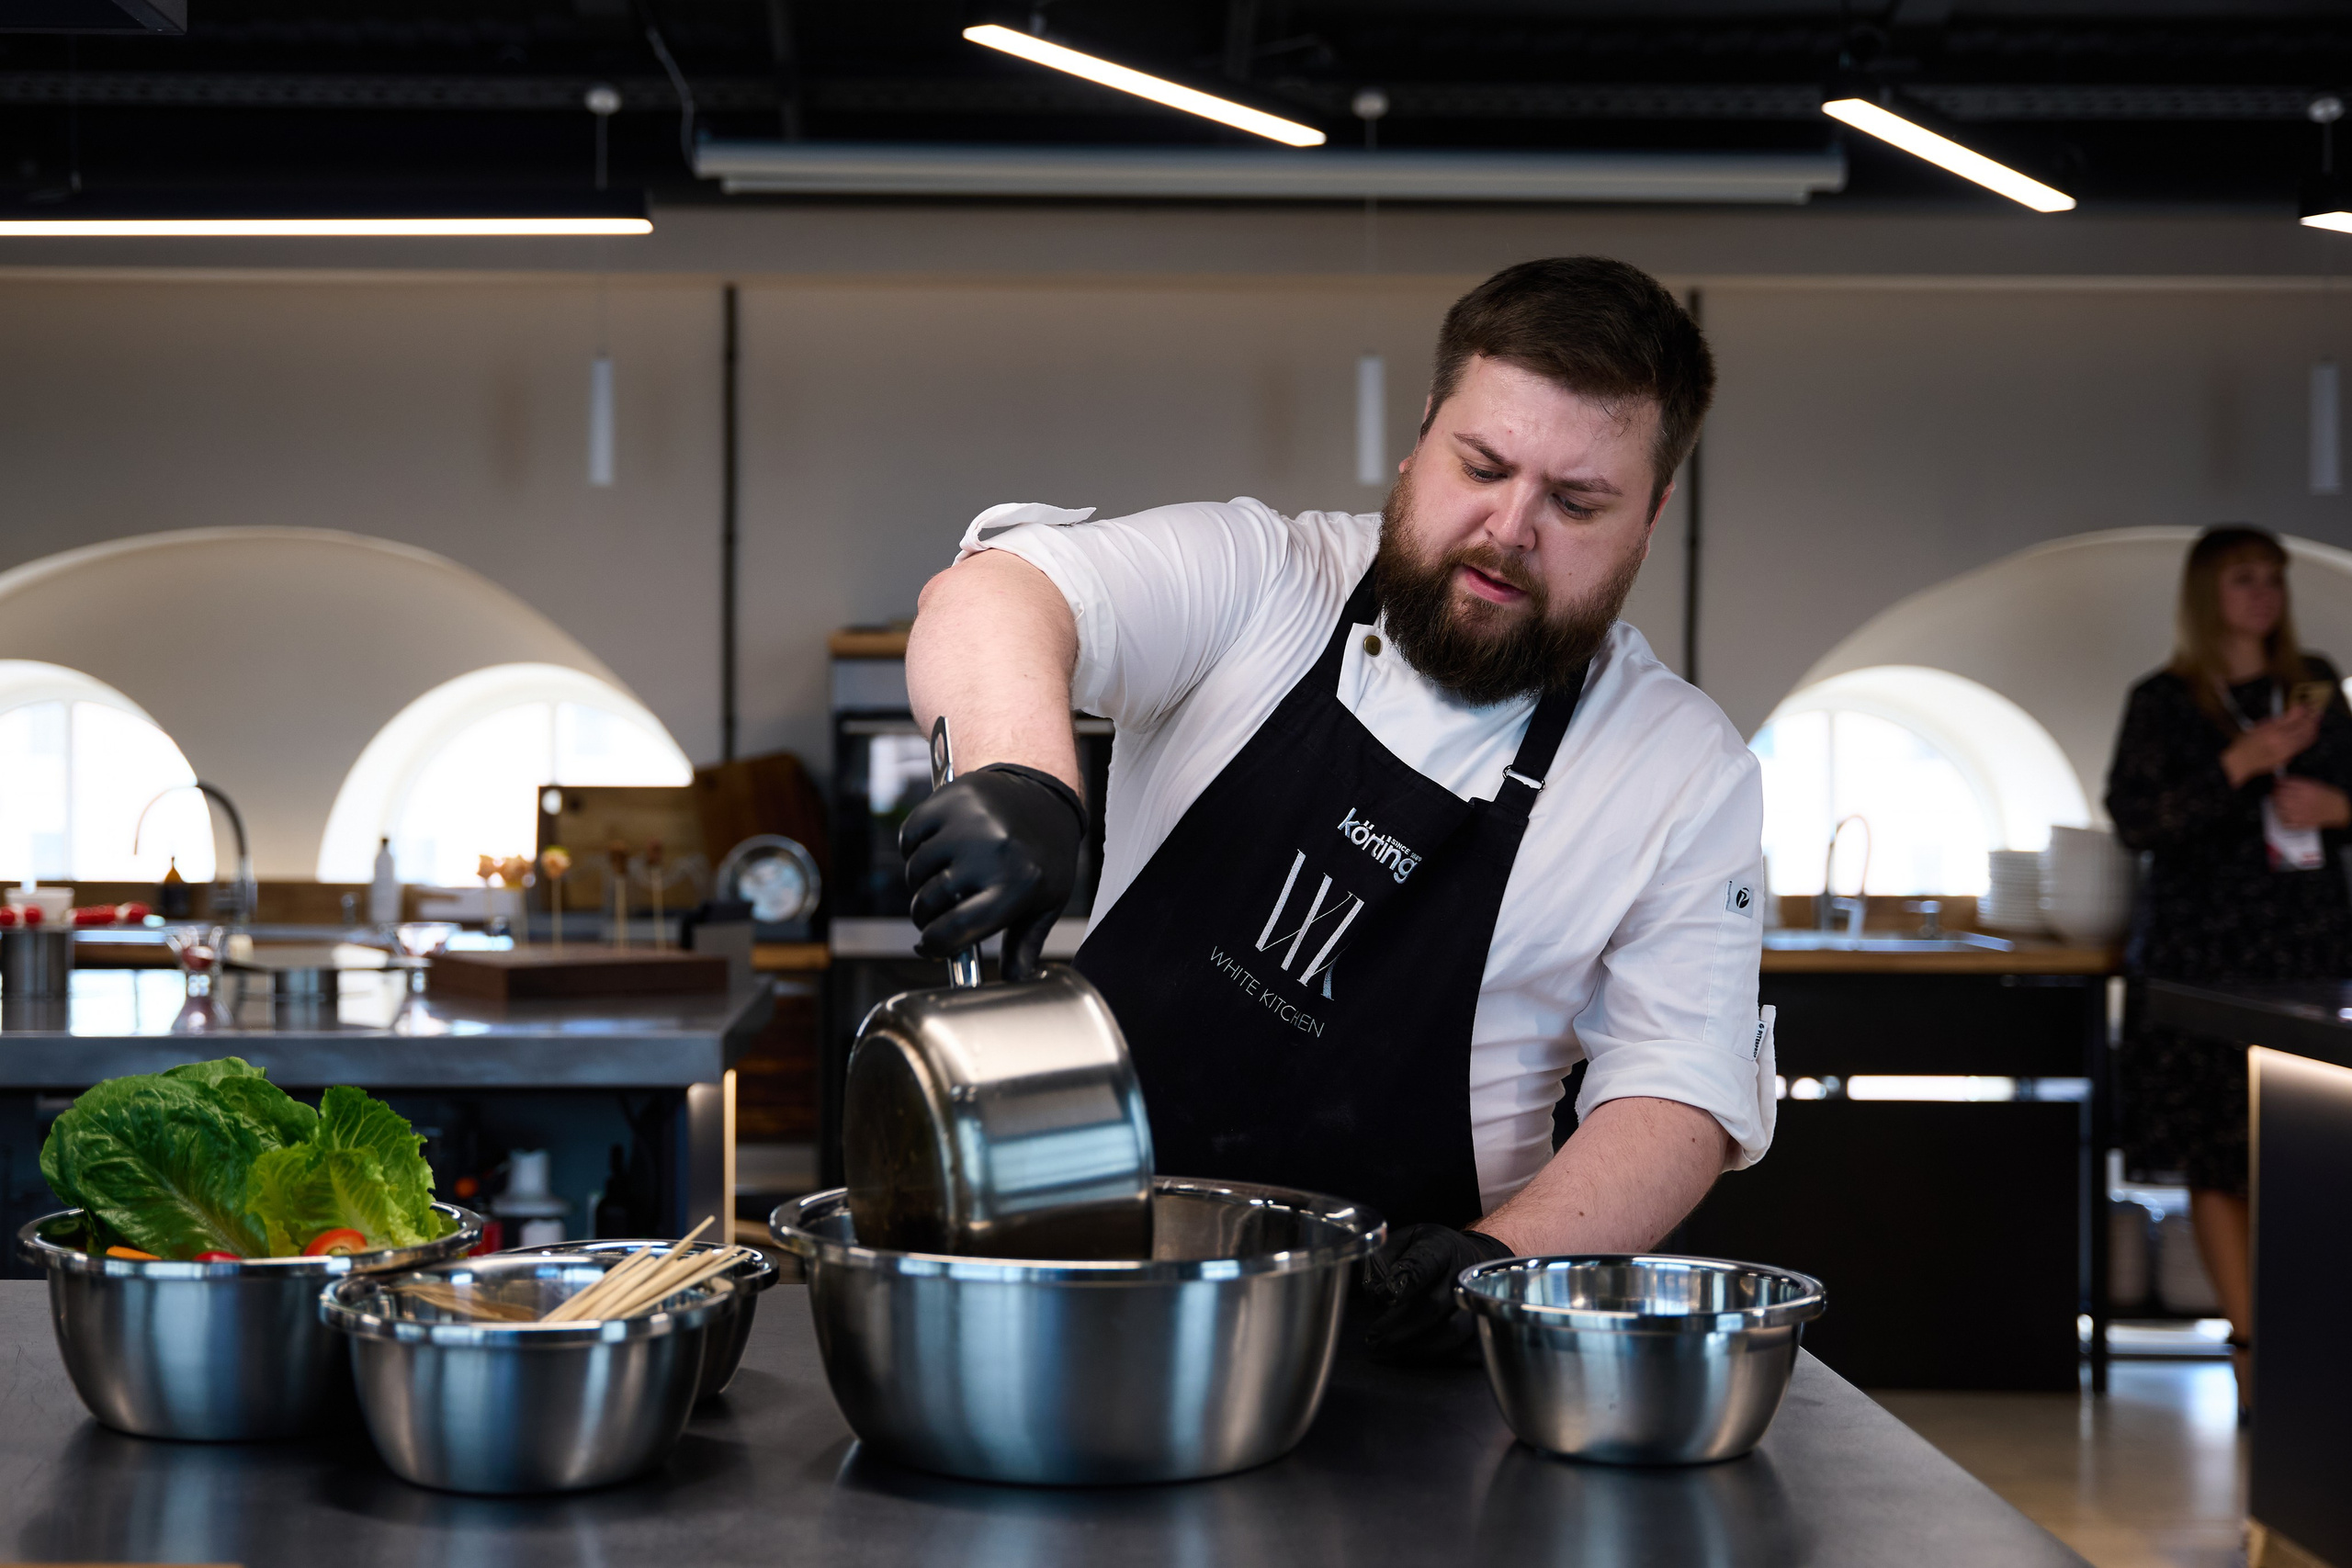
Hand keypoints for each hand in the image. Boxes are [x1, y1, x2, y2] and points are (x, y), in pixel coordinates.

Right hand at [900, 764, 1084, 981]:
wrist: (1043, 792)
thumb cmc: (1044, 854)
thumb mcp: (1046, 900)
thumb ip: (1025, 943)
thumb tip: (1015, 982)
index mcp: (1017, 886)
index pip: (955, 932)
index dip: (933, 947)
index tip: (928, 948)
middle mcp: (992, 854)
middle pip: (929, 903)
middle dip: (925, 915)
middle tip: (935, 912)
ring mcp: (968, 823)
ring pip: (915, 871)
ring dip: (919, 881)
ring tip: (941, 876)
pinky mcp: (949, 800)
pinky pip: (909, 837)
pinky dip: (913, 848)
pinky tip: (935, 849)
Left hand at [1362, 1222, 1515, 1364]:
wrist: (1469, 1256)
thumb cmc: (1427, 1250)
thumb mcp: (1402, 1240)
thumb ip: (1382, 1259)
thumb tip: (1374, 1291)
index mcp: (1441, 1246)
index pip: (1423, 1266)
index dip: (1402, 1284)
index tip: (1382, 1296)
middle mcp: (1463, 1272)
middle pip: (1433, 1304)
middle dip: (1399, 1324)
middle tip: (1373, 1336)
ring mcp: (1474, 1300)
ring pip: (1448, 1329)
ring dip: (1414, 1344)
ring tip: (1384, 1347)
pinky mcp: (1478, 1321)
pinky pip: (1456, 1343)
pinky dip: (1429, 1351)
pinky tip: (1406, 1352)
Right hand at [2222, 705, 2323, 785]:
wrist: (2240, 762)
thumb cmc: (2245, 744)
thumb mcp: (2258, 726)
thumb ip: (2276, 720)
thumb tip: (2290, 714)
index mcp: (2272, 730)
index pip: (2295, 717)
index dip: (2303, 709)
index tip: (2305, 704)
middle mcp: (2282, 741)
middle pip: (2306, 727)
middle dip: (2312, 716)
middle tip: (2314, 710)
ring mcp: (2286, 750)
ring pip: (2308, 737)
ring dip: (2313, 726)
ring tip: (2315, 719)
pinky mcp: (2288, 757)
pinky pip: (2303, 746)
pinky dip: (2309, 737)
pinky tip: (2309, 732)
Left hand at [2272, 776, 2351, 831]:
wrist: (2336, 808)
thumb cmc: (2324, 796)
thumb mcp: (2312, 783)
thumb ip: (2296, 781)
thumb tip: (2281, 780)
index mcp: (2306, 790)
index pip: (2285, 785)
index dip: (2278, 784)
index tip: (2277, 784)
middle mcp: (2304, 801)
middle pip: (2281, 797)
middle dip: (2276, 794)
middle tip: (2276, 793)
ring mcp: (2303, 813)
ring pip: (2280, 809)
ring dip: (2277, 805)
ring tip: (2279, 803)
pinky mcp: (2302, 823)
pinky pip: (2286, 822)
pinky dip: (2282, 818)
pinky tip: (2283, 813)